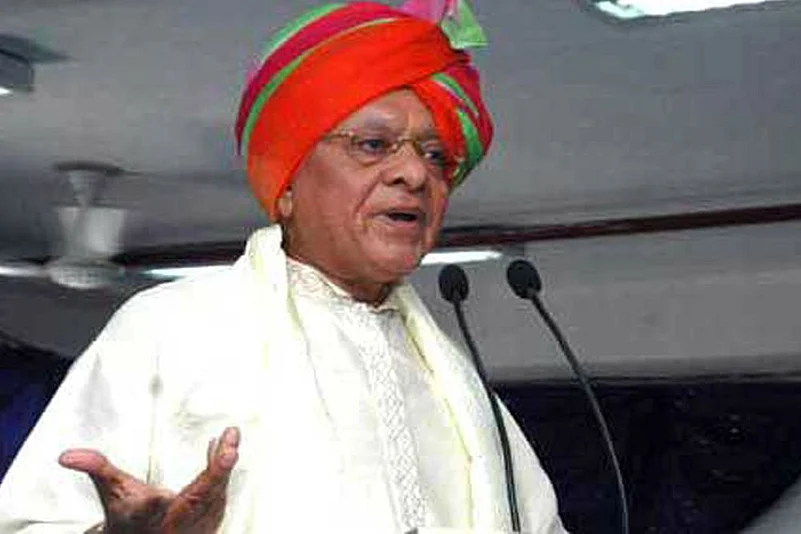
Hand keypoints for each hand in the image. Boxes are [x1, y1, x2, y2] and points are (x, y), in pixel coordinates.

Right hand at [59, 426, 239, 533]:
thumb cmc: (128, 513)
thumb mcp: (111, 491)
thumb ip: (96, 468)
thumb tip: (66, 456)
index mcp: (145, 519)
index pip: (148, 511)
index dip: (151, 505)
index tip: (157, 496)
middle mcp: (173, 526)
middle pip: (197, 500)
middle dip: (216, 472)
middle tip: (230, 445)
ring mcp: (195, 526)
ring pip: (215, 495)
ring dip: (224, 466)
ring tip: (231, 436)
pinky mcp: (210, 520)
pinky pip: (221, 494)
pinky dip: (223, 471)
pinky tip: (226, 446)